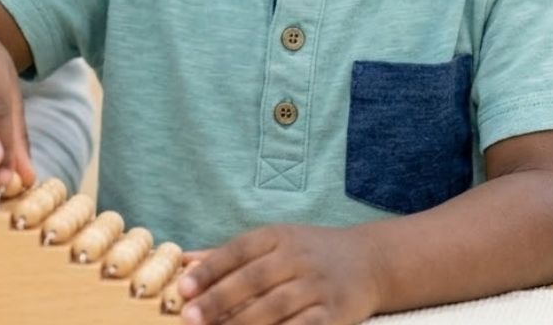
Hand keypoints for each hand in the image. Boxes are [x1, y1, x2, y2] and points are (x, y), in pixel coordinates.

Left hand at [177, 224, 381, 323]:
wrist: (370, 261)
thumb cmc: (308, 252)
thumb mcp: (272, 242)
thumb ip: (229, 255)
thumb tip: (183, 260)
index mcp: (276, 236)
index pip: (237, 250)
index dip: (209, 269)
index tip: (182, 288)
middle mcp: (296, 258)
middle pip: (253, 280)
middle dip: (218, 300)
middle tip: (190, 317)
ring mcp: (317, 286)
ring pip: (275, 307)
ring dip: (244, 324)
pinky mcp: (336, 314)